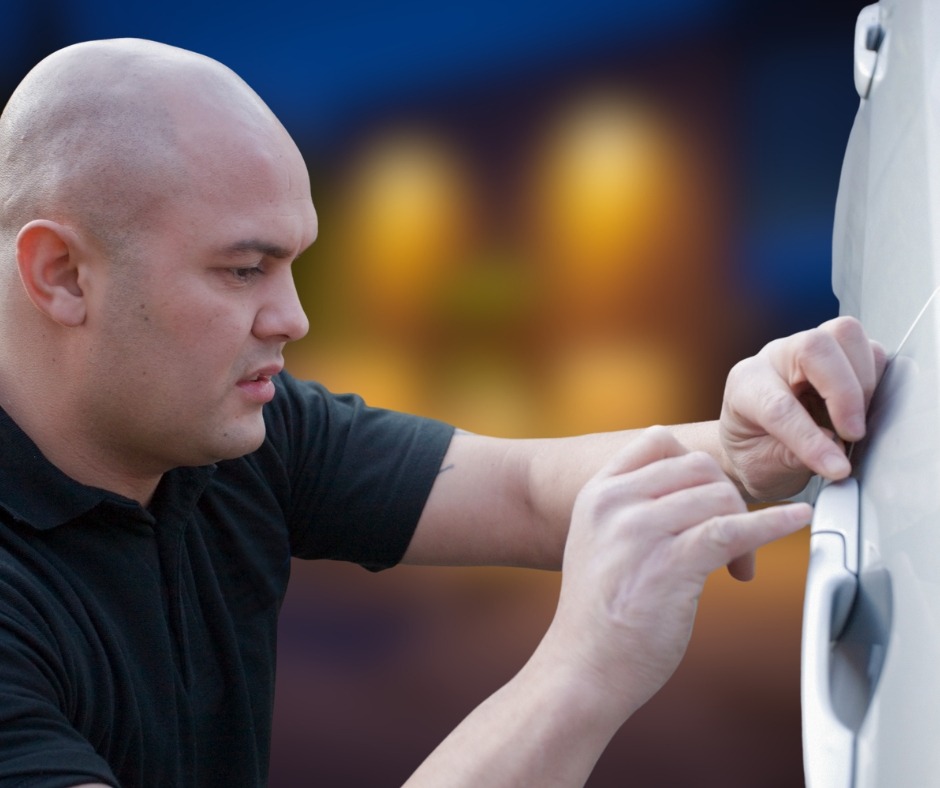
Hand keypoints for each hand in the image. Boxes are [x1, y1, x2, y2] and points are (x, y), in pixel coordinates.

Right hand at [538, 427, 810, 719]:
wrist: (584, 668)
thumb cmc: (599, 616)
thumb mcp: (598, 542)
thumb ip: (630, 510)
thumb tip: (689, 492)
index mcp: (597, 494)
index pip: (657, 441)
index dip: (694, 464)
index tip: (711, 495)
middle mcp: (615, 503)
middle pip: (697, 466)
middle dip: (727, 496)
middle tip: (733, 541)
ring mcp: (640, 531)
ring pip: (719, 495)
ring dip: (745, 525)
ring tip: (739, 565)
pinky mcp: (670, 564)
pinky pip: (733, 529)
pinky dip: (774, 523)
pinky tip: (797, 520)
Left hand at [720, 316, 885, 500]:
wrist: (756, 442)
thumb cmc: (755, 451)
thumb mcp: (761, 468)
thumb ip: (791, 458)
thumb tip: (832, 446)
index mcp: (746, 385)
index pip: (779, 405)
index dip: (810, 438)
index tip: (836, 468)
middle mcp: (776, 358)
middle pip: (815, 346)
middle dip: (844, 393)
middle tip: (852, 435)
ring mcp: (808, 349)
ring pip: (845, 335)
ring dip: (863, 381)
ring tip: (855, 422)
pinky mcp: (838, 352)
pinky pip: (870, 349)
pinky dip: (876, 379)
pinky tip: (863, 409)